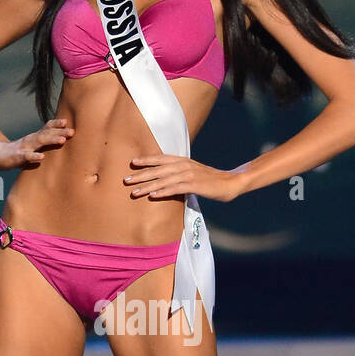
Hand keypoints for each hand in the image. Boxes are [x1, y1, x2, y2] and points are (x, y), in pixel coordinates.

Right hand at [0, 118, 73, 169]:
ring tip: (62, 140)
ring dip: (51, 140)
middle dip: (60, 132)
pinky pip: (27, 156)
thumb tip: (60, 137)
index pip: (46, 128)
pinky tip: (42, 157)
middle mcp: (31, 140)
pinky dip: (34, 156)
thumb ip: (43, 141)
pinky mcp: (18, 157)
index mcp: (34, 137)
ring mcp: (24, 148)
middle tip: (72, 131)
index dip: (56, 124)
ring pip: (39, 142)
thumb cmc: (18, 151)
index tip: (67, 122)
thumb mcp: (32, 144)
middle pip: (46, 134)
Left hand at [123, 155, 239, 202]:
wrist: (229, 183)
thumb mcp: (193, 171)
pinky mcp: (194, 185)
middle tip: (126, 180)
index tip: (132, 163)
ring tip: (134, 192)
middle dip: (141, 175)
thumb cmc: (209, 179)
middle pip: (158, 170)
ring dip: (147, 186)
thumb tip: (166, 176)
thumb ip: (179, 171)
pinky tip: (152, 196)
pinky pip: (174, 189)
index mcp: (182, 160)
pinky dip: (163, 192)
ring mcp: (188, 175)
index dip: (146, 160)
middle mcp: (183, 165)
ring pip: (163, 180)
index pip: (161, 158)